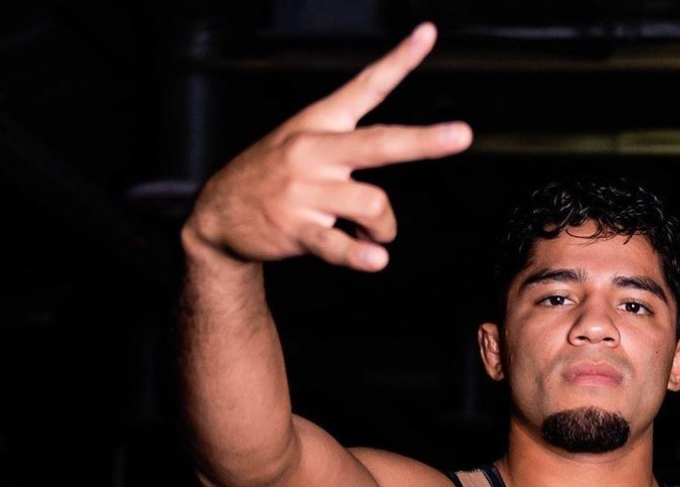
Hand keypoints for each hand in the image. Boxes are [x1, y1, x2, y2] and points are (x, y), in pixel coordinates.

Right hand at [184, 21, 470, 270]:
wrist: (218, 213)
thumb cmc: (273, 176)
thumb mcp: (302, 141)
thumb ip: (352, 143)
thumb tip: (400, 152)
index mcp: (320, 124)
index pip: (365, 86)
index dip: (399, 60)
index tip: (428, 34)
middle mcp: (314, 152)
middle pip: (380, 143)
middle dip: (424, 141)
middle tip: (462, 134)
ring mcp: (304, 191)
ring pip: (373, 203)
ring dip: (385, 227)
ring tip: (374, 235)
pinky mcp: (296, 228)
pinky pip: (338, 244)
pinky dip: (361, 254)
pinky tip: (376, 259)